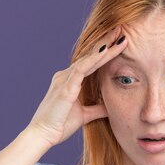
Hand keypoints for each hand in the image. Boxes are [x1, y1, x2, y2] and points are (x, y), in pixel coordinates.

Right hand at [26, 25, 128, 146]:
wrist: (43, 135)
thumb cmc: (59, 125)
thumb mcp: (83, 116)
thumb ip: (96, 109)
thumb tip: (109, 107)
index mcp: (70, 81)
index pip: (91, 62)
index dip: (106, 52)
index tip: (120, 42)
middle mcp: (66, 76)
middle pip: (90, 56)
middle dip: (107, 43)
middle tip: (121, 30)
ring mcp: (64, 80)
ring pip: (88, 59)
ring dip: (104, 47)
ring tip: (118, 36)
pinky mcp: (65, 88)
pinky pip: (81, 70)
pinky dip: (93, 60)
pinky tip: (104, 51)